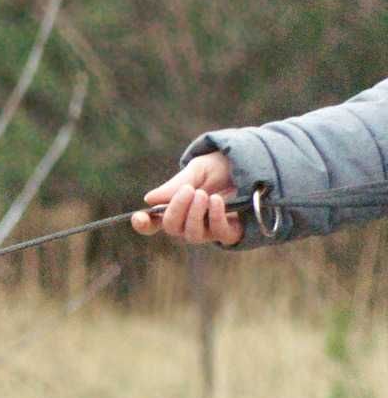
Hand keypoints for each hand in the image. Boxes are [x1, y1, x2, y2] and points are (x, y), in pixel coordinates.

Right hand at [130, 151, 244, 244]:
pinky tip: (216, 201)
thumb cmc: (224, 167)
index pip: (154, 223)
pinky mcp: (230, 232)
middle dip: (176, 210)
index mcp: (177, 208)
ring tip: (204, 194)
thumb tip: (150, 199)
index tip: (139, 216)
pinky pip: (217, 233)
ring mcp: (209, 230)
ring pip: (190, 235)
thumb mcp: (199, 169)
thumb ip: (176, 185)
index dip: (144, 224)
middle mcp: (190, 222)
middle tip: (189, 190)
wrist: (258, 163)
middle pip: (171, 228)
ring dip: (194, 215)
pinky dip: (214, 217)